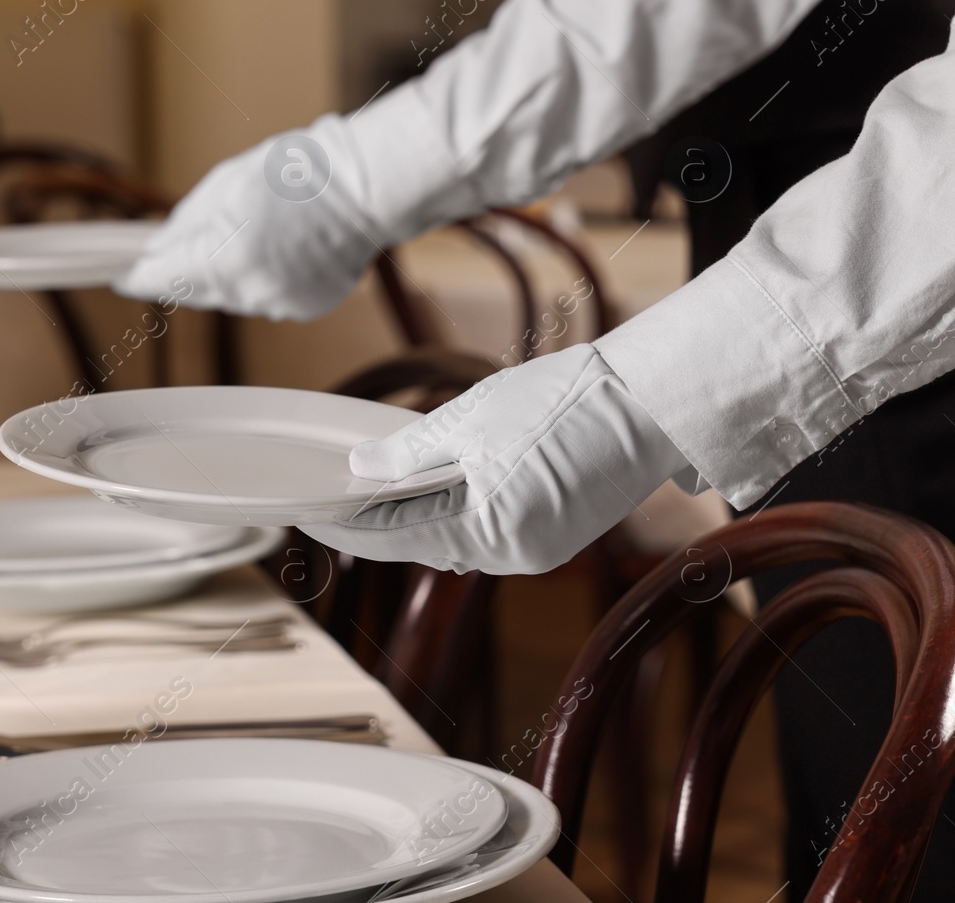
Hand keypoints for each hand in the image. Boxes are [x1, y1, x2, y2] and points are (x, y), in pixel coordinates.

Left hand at [115, 115, 386, 320]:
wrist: (365, 187)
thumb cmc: (300, 172)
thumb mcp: (226, 184)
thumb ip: (185, 223)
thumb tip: (158, 248)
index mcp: (225, 257)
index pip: (163, 279)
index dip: (136, 277)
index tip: (120, 274)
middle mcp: (251, 291)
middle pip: (196, 290)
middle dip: (190, 266)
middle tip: (200, 234)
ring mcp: (280, 304)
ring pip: (232, 296)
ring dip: (229, 271)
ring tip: (256, 231)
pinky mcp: (304, 308)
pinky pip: (265, 298)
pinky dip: (263, 278)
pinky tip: (282, 248)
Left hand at [300, 345, 691, 574]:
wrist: (648, 402)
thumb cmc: (565, 399)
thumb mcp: (473, 416)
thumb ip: (411, 451)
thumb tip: (360, 469)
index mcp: (485, 526)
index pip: (391, 534)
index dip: (344, 522)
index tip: (305, 508)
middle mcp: (510, 555)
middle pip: (422, 545)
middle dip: (378, 525)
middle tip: (332, 500)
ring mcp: (536, 553)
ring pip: (456, 544)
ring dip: (419, 523)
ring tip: (378, 496)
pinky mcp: (556, 542)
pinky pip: (490, 539)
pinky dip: (460, 520)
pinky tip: (442, 496)